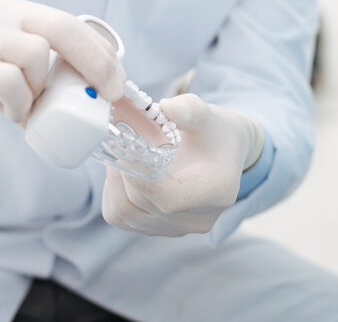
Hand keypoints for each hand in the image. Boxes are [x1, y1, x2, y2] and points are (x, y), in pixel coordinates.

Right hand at [0, 0, 124, 122]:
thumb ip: (21, 68)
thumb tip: (66, 98)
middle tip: (111, 94)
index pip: (66, 20)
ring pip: (37, 55)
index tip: (117, 81)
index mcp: (5, 5)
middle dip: (98, 63)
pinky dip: (20, 104)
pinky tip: (10, 115)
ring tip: (25, 110)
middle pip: (64, 27)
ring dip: (42, 90)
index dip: (99, 51)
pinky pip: (8, 82)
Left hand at [101, 94, 263, 236]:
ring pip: (125, 214)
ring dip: (114, 181)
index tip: (124, 146)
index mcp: (215, 192)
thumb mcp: (209, 115)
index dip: (139, 176)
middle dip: (122, 169)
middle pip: (141, 204)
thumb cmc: (217, 132)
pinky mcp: (158, 229)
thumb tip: (165, 108)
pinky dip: (114, 193)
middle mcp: (196, 219)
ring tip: (119, 152)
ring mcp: (176, 228)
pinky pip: (122, 218)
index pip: (169, 198)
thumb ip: (189, 109)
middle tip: (115, 138)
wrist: (224, 153)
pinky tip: (123, 170)